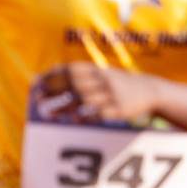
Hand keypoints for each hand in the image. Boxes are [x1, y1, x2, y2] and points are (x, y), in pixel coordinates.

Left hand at [39, 63, 159, 124]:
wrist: (150, 91)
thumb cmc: (118, 82)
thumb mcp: (101, 72)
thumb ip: (78, 71)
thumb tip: (51, 68)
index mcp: (98, 69)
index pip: (71, 70)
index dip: (53, 75)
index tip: (36, 82)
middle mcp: (104, 80)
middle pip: (74, 84)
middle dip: (54, 90)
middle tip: (37, 97)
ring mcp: (112, 95)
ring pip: (84, 100)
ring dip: (64, 108)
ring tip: (48, 114)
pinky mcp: (119, 110)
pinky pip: (99, 113)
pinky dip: (85, 116)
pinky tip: (73, 120)